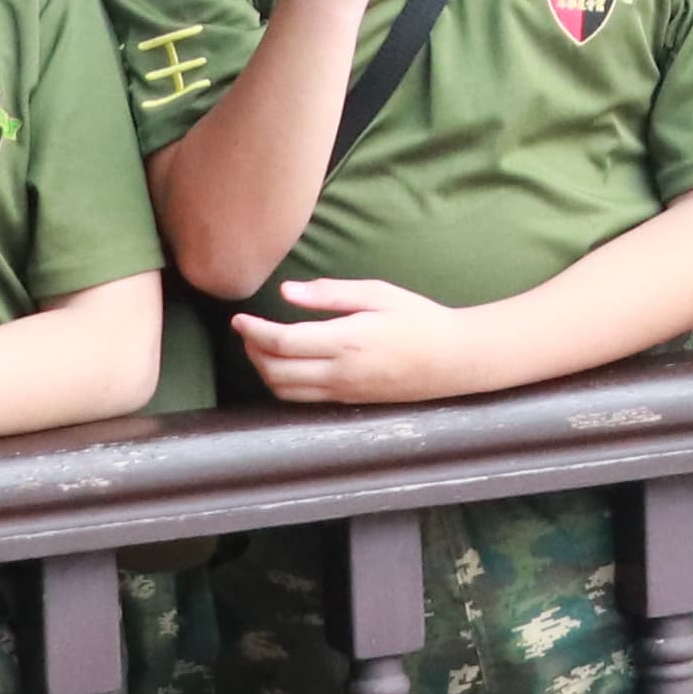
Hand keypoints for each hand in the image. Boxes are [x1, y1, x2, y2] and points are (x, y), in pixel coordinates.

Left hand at [239, 276, 490, 403]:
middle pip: (275, 370)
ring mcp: (343, 391)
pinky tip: (286, 363)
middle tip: (248, 329)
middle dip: (252, 351)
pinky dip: (282, 383)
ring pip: (284, 390)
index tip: (240, 318)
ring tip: (261, 346)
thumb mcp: (378, 293)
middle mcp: (340, 372)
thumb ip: (330, 293)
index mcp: (346, 340)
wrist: (452, 360)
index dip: (253, 331)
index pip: (282, 341)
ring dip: (264, 369)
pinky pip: (302, 398)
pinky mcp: (348, 401)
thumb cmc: (418, 319)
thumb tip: (287, 292)